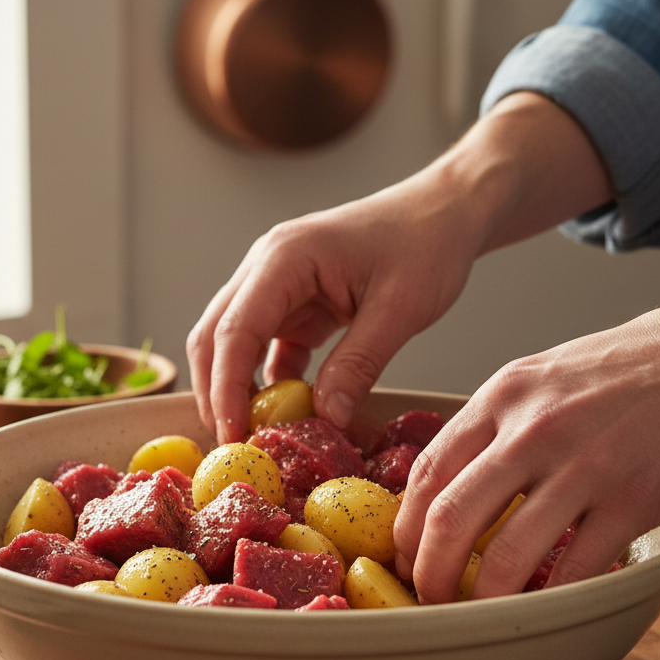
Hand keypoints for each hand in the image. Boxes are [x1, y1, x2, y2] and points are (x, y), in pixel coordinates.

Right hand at [186, 175, 480, 443]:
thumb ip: (359, 364)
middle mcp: (266, 268)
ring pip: (232, 344)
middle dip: (217, 393)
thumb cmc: (426, 244)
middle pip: (215, 337)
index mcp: (284, 258)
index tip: (233, 437)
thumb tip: (325, 418)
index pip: (234, 330)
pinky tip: (286, 414)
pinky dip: (268, 383)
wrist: (444, 212)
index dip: (226, 388)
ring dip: (237, 390)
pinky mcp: (294, 303)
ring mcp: (276, 285)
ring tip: (256, 436)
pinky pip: (266, 349)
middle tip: (235, 447)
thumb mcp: (399, 308)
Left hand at [394, 283, 659, 600]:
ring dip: (481, 597)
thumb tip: (454, 482)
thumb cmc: (631, 367)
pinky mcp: (632, 500)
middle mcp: (532, 429)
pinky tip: (540, 605)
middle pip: (450, 518)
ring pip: (505, 555)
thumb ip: (495, 425)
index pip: (428, 472)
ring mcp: (582, 466)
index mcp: (503, 396)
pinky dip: (549, 597)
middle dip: (427, 572)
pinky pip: (574, 567)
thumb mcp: (542, 377)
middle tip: (428, 596)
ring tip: (476, 611)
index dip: (406, 526)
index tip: (404, 554)